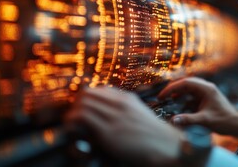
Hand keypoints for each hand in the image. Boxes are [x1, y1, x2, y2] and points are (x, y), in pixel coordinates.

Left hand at [65, 86, 182, 165]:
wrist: (165, 146)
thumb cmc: (152, 135)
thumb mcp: (139, 114)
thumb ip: (125, 110)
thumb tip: (108, 112)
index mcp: (127, 99)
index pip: (99, 90)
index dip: (87, 98)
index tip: (82, 108)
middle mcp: (119, 103)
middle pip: (88, 93)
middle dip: (77, 104)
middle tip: (74, 117)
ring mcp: (114, 116)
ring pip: (83, 103)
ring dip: (73, 113)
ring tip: (72, 125)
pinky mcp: (108, 130)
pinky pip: (81, 117)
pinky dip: (72, 122)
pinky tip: (73, 130)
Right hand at [158, 77, 237, 135]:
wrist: (236, 125)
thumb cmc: (223, 121)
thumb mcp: (205, 120)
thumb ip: (189, 119)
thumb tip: (173, 120)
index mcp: (206, 89)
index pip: (185, 83)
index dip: (172, 88)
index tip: (162, 95)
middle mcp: (206, 88)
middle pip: (186, 84)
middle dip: (173, 90)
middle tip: (162, 97)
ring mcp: (206, 93)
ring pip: (188, 89)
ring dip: (178, 94)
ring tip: (167, 100)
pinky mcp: (206, 99)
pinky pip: (192, 96)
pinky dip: (184, 100)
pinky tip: (178, 106)